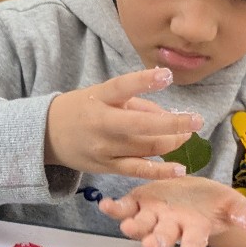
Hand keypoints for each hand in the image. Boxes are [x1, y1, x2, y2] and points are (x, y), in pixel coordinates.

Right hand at [43, 68, 202, 180]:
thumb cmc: (81, 110)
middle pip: (142, 125)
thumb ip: (135, 102)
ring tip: (187, 135)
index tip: (167, 75)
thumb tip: (167, 114)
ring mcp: (104, 148)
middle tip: (197, 120)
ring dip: (172, 142)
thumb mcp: (102, 96)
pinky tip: (179, 169)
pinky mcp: (107, 167)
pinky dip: (161, 171)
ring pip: (146, 147)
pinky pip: (138, 170)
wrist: (48, 135)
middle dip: (174, 123)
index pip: (122, 87)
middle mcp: (101, 123)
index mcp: (98, 98)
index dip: (145, 81)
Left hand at [99, 176, 245, 246]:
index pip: (194, 244)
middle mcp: (170, 226)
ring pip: (141, 224)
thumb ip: (244, 216)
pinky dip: (114, 208)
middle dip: (158, 241)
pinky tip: (106, 205)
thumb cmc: (211, 203)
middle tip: (153, 245)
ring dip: (134, 226)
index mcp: (193, 228)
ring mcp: (152, 215)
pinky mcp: (137, 201)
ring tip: (129, 226)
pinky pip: (124, 207)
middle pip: (163, 237)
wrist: (192, 191)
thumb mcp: (231, 204)